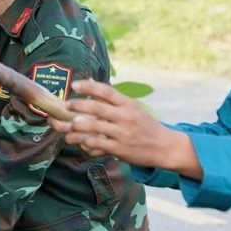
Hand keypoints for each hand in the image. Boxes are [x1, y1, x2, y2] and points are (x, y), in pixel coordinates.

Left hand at [49, 79, 202, 177]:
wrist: (165, 147)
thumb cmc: (145, 125)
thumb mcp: (132, 108)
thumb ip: (111, 98)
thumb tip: (88, 81)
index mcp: (128, 104)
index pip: (106, 91)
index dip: (89, 87)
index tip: (75, 85)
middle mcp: (125, 116)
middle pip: (96, 108)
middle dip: (77, 106)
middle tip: (65, 106)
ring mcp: (122, 133)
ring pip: (93, 127)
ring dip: (76, 127)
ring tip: (66, 127)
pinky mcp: (120, 149)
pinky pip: (98, 144)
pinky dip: (86, 142)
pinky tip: (80, 142)